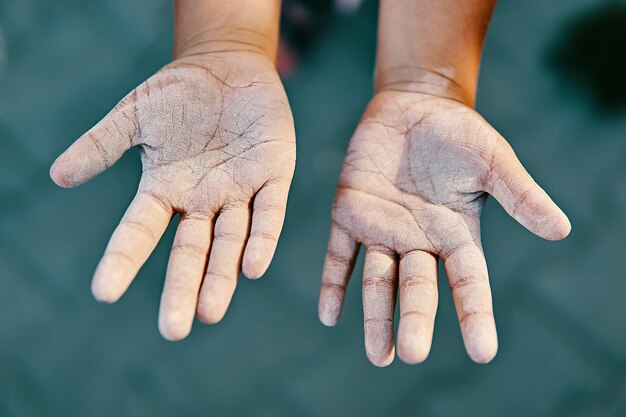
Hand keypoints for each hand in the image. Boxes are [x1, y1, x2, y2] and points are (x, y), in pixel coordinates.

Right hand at [51, 51, 295, 339]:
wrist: (228, 65)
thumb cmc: (180, 91)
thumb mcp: (135, 114)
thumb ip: (101, 144)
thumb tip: (58, 177)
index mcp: (166, 188)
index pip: (140, 231)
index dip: (123, 260)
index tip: (103, 293)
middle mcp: (202, 199)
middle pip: (190, 251)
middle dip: (182, 288)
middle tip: (173, 331)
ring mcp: (239, 190)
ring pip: (230, 242)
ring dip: (222, 276)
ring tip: (210, 313)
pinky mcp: (273, 175)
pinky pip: (268, 212)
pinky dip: (261, 238)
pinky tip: (252, 267)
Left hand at [318, 91, 569, 364]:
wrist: (413, 105)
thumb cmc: (459, 133)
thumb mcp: (493, 161)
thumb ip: (520, 194)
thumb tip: (561, 230)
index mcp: (455, 234)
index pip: (468, 281)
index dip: (475, 315)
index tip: (482, 351)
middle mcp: (418, 240)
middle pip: (417, 287)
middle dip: (414, 319)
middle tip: (410, 354)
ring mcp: (382, 229)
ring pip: (378, 279)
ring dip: (375, 315)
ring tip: (376, 355)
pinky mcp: (350, 213)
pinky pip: (339, 254)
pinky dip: (334, 283)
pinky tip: (329, 316)